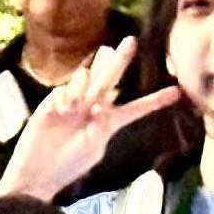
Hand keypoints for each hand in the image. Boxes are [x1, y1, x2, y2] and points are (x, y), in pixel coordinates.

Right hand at [0, 35, 181, 201]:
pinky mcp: (52, 103)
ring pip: (87, 79)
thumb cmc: (68, 167)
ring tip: (77, 106)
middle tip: (131, 41)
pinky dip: (68, 96)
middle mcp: (92, 110)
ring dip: (86, 86)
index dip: (154, 101)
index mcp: (107, 124)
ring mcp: (72, 105)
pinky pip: (66, 88)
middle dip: (119, 61)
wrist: (37, 172)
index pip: (134, 109)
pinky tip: (62, 110)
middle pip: (109, 80)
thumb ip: (105, 122)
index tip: (176, 92)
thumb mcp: (96, 147)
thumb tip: (104, 101)